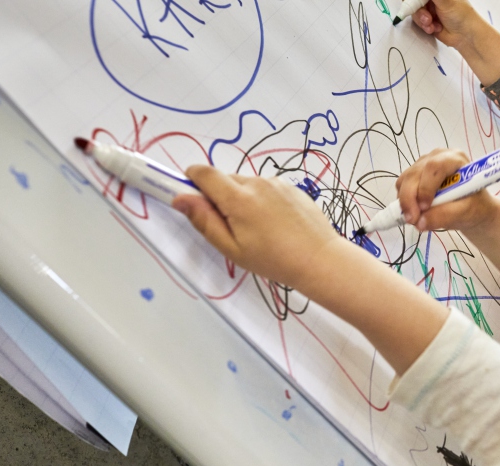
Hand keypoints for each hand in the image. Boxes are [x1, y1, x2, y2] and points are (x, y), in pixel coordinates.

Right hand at [173, 165, 342, 288]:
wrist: (319, 258)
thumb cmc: (273, 259)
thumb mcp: (232, 248)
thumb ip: (204, 221)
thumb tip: (180, 198)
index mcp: (238, 197)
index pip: (203, 172)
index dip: (191, 181)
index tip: (192, 197)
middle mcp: (256, 182)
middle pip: (224, 179)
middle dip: (219, 197)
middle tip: (231, 227)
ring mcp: (276, 183)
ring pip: (246, 184)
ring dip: (242, 199)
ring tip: (257, 229)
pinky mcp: (291, 187)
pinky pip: (266, 188)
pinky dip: (262, 200)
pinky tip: (275, 224)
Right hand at [396, 148, 497, 231]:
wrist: (470, 207)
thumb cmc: (474, 206)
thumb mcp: (465, 213)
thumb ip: (444, 216)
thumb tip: (419, 222)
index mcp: (455, 160)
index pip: (434, 167)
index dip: (425, 187)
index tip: (424, 209)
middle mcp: (437, 157)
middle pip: (415, 173)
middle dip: (410, 198)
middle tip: (412, 220)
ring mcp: (424, 164)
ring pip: (405, 179)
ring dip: (405, 201)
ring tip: (414, 219)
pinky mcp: (415, 174)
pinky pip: (402, 185)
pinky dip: (404, 201)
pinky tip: (414, 212)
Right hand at [412, 0, 479, 49]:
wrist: (466, 36)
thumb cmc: (461, 15)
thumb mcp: (445, 1)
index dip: (417, 0)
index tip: (418, 4)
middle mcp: (434, 0)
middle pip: (416, 2)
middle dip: (420, 11)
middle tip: (427, 18)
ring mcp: (431, 10)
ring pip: (416, 12)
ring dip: (422, 20)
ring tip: (431, 25)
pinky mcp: (429, 22)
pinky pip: (419, 22)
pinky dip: (425, 26)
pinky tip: (435, 28)